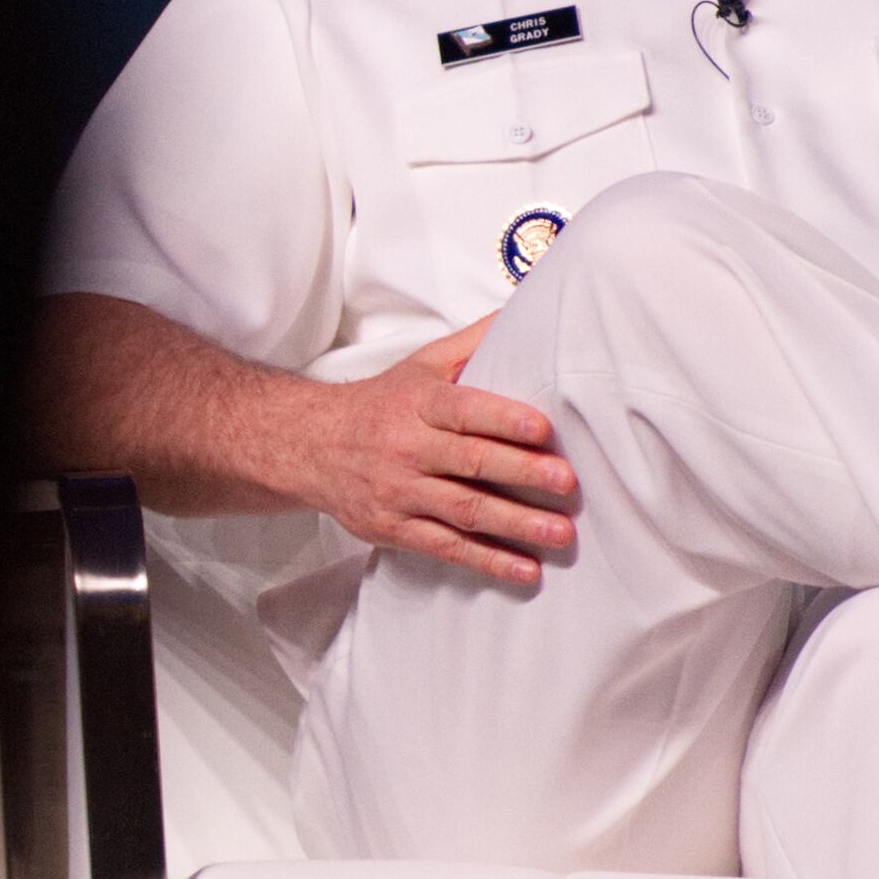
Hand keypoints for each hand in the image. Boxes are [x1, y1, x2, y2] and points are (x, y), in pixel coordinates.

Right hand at [298, 318, 579, 586]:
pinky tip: (524, 568)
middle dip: (522, 473)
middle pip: (470, 463)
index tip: (543, 429)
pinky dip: (487, 560)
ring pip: (463, 509)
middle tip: (566, 482)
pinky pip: (446, 547)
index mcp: (418, 404)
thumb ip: (474, 343)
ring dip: (515, 523)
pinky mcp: (394, 528)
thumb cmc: (381, 404)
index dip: (503, 420)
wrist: (311, 446)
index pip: (464, 411)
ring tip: (559, 532)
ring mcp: (399, 492)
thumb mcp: (421, 365)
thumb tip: (526, 310)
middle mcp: (407, 448)